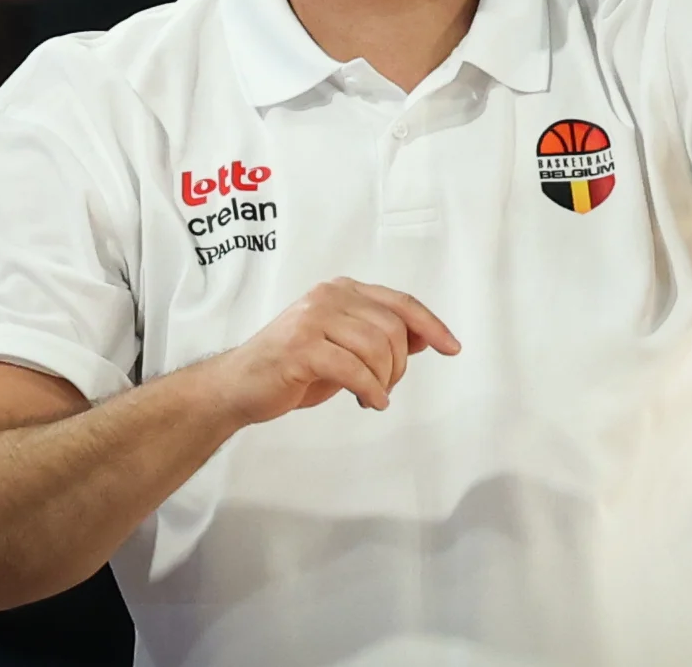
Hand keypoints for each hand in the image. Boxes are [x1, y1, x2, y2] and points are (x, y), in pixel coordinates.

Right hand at [214, 278, 460, 424]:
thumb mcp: (345, 348)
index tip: (452, 347)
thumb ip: (380, 337)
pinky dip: (370, 390)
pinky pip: (353, 369)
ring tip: (371, 395)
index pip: (401, 302)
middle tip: (384, 387)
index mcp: (341, 290)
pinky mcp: (301, 347)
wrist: (239, 385)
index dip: (431, 325)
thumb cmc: (293, 367)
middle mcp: (328, 297)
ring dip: (383, 380)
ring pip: (376, 348)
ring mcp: (312, 319)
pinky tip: (369, 402)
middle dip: (399, 365)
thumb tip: (425, 336)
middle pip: (393, 328)